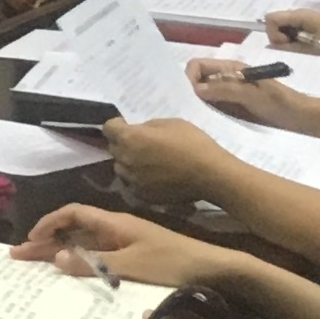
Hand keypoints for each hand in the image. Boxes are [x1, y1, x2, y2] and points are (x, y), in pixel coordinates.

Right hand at [12, 201, 237, 299]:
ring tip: (37, 262)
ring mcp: (126, 242)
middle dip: (45, 240)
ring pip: (84, 242)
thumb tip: (57, 257)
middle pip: (73, 229)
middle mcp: (117, 229)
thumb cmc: (172, 263)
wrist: (212, 268)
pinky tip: (73, 271)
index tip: (30, 240)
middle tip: (18, 254)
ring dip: (60, 250)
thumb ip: (94, 263)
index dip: (49, 224)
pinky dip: (79, 260)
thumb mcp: (131, 265)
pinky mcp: (134, 256)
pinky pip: (98, 254)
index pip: (73, 214)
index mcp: (115, 223)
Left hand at [101, 113, 235, 204]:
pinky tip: (153, 176)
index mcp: (129, 138)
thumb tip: (138, 131)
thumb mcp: (170, 123)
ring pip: (121, 167)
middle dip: (123, 143)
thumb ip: (147, 126)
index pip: (108, 128)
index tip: (127, 125)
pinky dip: (137, 178)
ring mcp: (131, 180)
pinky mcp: (141, 195)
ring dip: (128, 162)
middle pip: (113, 148)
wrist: (210, 175)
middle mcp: (124, 159)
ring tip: (147, 161)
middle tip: (141, 143)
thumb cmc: (192, 143)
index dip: (117, 125)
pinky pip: (131, 183)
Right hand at [186, 56, 319, 131]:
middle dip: (188, 91)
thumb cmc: (279, 103)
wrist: (301, 118)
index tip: (190, 96)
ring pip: (202, 95)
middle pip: (197, 79)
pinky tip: (206, 123)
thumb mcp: (253, 94)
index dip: (189, 77)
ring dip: (196, 104)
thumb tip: (196, 89)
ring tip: (194, 119)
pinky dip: (204, 113)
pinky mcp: (232, 108)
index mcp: (230, 69)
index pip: (197, 65)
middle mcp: (226, 78)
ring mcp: (228, 93)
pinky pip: (211, 107)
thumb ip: (226, 89)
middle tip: (187, 110)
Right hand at [264, 7, 319, 59]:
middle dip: (281, 39)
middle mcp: (300, 15)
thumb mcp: (313, 46)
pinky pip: (294, 32)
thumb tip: (274, 45)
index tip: (288, 44)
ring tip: (305, 51)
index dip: (274, 34)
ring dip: (289, 42)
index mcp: (299, 15)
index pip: (270, 19)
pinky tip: (310, 49)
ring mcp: (307, 20)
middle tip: (298, 50)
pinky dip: (297, 41)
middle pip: (276, 24)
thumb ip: (291, 45)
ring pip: (284, 30)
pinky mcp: (313, 28)